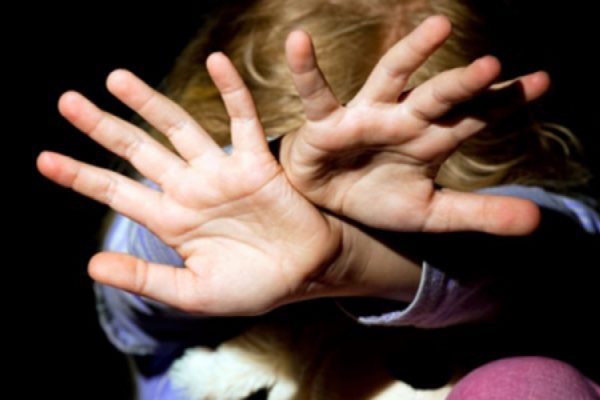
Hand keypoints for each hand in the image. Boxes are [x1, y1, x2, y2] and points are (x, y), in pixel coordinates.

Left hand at [37, 57, 350, 315]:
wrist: (304, 276)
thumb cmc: (251, 287)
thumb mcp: (192, 292)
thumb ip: (144, 279)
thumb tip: (91, 266)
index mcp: (171, 220)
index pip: (117, 191)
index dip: (82, 176)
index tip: (45, 160)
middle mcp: (189, 189)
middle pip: (138, 150)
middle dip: (103, 127)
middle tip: (67, 101)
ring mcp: (220, 173)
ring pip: (179, 127)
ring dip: (150, 102)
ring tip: (117, 78)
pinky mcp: (255, 164)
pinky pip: (242, 120)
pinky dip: (232, 92)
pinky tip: (217, 62)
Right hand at [281, 16, 547, 234]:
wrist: (329, 205)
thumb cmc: (377, 196)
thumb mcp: (431, 212)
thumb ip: (479, 213)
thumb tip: (537, 221)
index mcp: (430, 139)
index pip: (473, 117)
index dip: (504, 101)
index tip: (542, 81)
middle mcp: (402, 120)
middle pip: (437, 96)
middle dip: (461, 83)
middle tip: (491, 66)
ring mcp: (365, 116)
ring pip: (390, 78)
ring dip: (412, 54)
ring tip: (438, 27)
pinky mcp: (326, 123)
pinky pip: (316, 94)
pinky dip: (306, 69)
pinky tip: (299, 41)